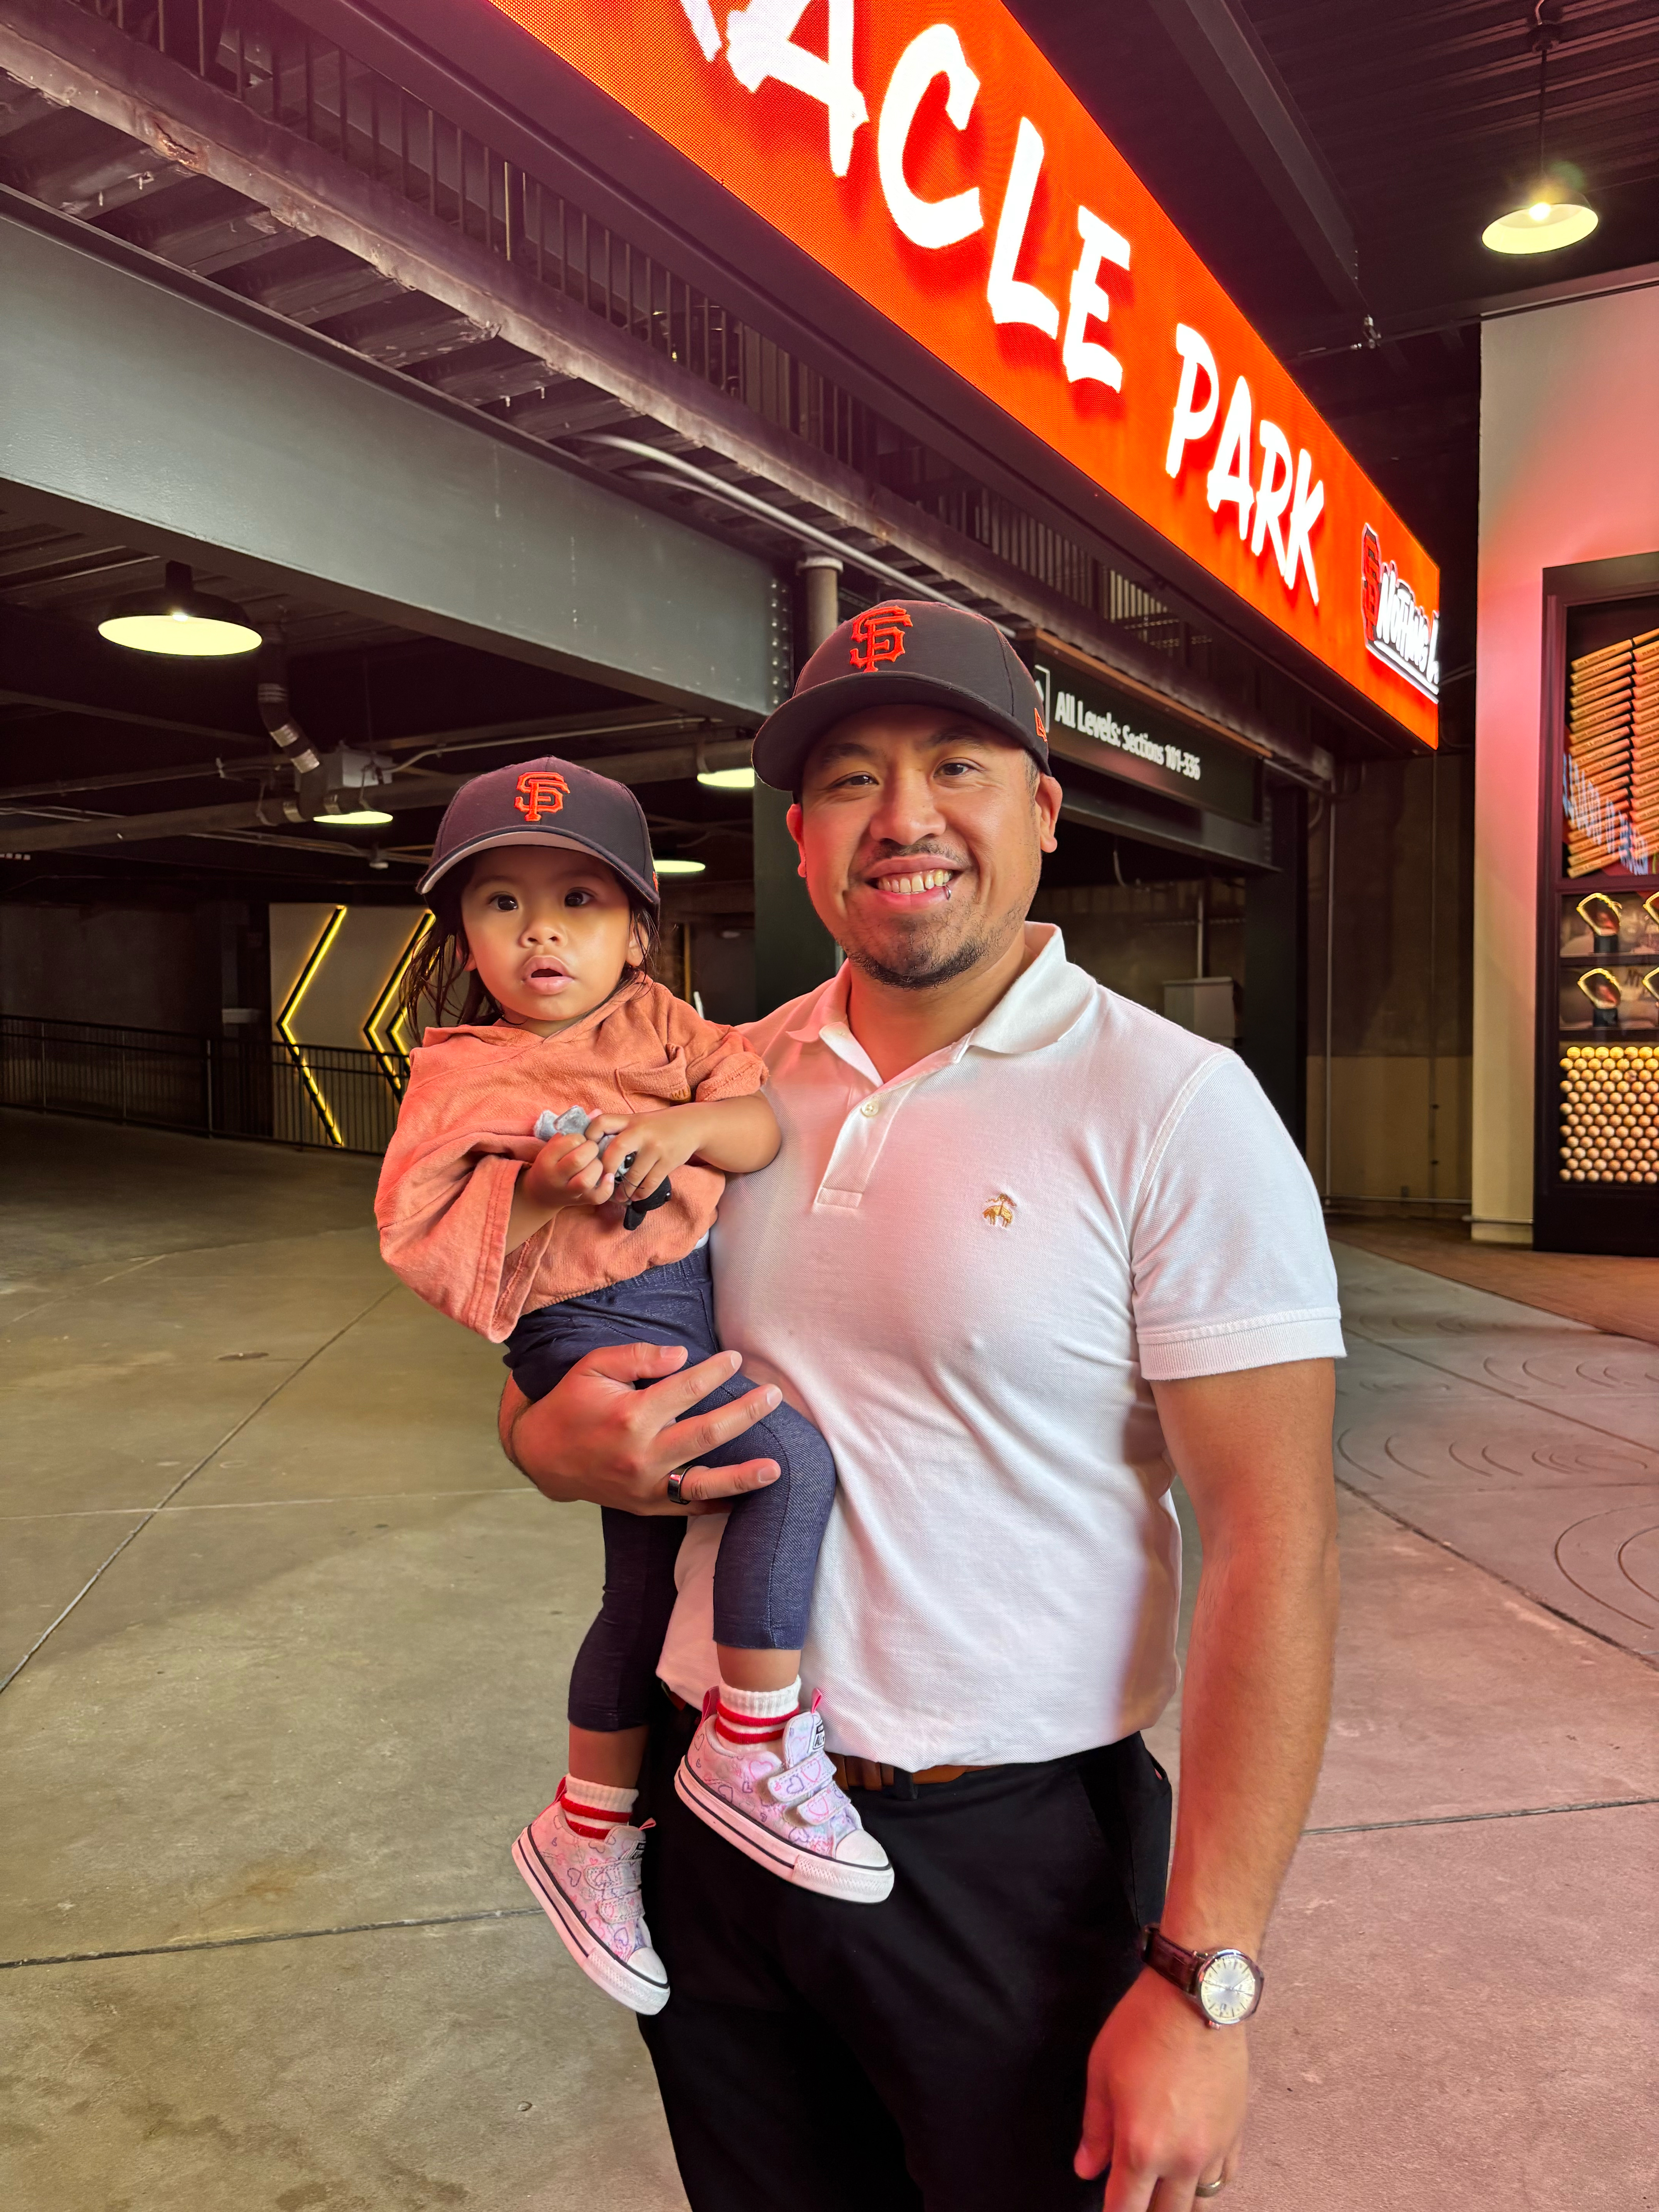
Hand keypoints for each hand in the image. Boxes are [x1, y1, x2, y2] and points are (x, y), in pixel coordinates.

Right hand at [499, 1340, 782, 1513]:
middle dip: (745, 1414)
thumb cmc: (570, 1404)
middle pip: (707, 1434)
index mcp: (630, 1416)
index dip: (716, 1372)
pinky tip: (742, 1497)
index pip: (687, 1389)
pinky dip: (716, 1505)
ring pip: (703, 1482)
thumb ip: (637, 1356)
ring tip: (775, 1469)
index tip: (736, 1359)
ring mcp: (645, 1485)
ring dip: (742, 1477)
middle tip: (774, 1396)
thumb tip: (683, 1356)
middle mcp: (642, 1454)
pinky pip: (687, 1509)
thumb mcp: (592, 1367)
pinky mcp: (645, 1505)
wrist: (541, 1456)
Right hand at [519, 1127, 622, 1212]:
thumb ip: (573, 1129)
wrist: (542, 1194)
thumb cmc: (552, 1163)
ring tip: (597, 1162)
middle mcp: (556, 1176)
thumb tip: (597, 1113)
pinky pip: (597, 1197)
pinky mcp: (582, 1201)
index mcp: (547, 1158)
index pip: (568, 1141)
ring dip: (597, 1167)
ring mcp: (569, 1191)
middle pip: (578, 1160)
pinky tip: (609, 1176)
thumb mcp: (554, 1145)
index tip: (581, 1140)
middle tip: (592, 1149)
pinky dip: (607, 1186)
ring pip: (586, 1180)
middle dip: (591, 1150)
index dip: (580, 1137)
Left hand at [589, 1106, 716, 1206]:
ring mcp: (656, 1148)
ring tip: (619, 1196)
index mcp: (630, 1120)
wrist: (693, 1125)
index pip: (602, 1123)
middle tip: (602, 1181)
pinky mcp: (668, 1162)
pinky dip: (640, 1193)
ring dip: (623, 1190)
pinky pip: (649, 1184)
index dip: (589, 1136)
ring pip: (633, 1174)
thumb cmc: (658, 1126)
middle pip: (616, 1150)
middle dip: (606, 1169)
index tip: (587, 1153)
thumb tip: (590, 1142)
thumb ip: (617, 1128)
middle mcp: (641, 1132)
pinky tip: (635, 1195)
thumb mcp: (638, 1120)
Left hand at [1075, 1970, 1246, 2210]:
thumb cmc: (1142, 2029)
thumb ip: (1095, 2130)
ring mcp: (1213, 2149)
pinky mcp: (1235, 2133)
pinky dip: (1206, 2182)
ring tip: (1161, 2188)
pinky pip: (1223, 2178)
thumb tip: (1086, 2169)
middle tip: (1135, 2196)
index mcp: (1141, 2148)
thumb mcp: (1102, 2074)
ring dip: (1178, 2201)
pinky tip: (1192, 2169)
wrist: (1195, 1997)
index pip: (1125, 2211)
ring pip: (1199, 2203)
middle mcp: (1182, 2158)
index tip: (1109, 2210)